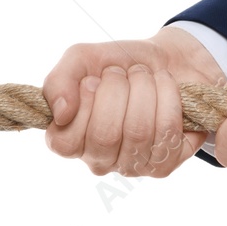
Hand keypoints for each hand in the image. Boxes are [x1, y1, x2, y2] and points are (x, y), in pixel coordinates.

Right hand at [43, 26, 226, 177]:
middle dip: (117, 90)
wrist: (166, 59)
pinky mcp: (164, 164)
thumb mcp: (80, 60)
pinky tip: (164, 87)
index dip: (83, 105)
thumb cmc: (117, 64)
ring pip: (138, 132)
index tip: (94, 80)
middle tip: (121, 73)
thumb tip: (61, 114)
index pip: (65, 142)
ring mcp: (131, 166)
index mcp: (69, 139)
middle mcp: (98, 159)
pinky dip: (168, 97)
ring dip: (144, 89)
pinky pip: (167, 132)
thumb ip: (58, 81)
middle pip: (104, 136)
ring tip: (144, 76)